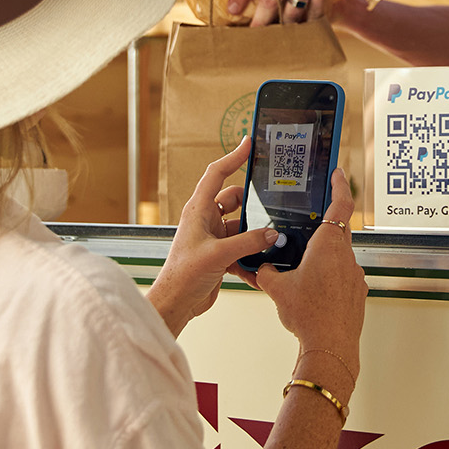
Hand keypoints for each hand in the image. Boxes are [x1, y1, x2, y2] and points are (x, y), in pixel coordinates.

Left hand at [147, 137, 278, 335]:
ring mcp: (214, 237)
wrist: (176, 304)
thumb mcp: (218, 254)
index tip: (249, 144)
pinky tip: (261, 265)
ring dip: (255, 233)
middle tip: (272, 206)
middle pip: (235, 200)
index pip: (217, 174)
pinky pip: (243, 247)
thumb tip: (272, 233)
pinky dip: (252, 254)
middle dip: (253, 204)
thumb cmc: (183, 275)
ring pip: (242, 225)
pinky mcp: (221, 254)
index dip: (233, 157)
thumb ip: (248, 241)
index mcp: (198, 210)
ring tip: (271, 239)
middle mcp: (205, 220)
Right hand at [253, 166, 366, 396]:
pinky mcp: (358, 293)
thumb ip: (266, 273)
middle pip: (340, 230)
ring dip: (325, 257)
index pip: (341, 205)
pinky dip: (330, 277)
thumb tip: (260, 270)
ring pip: (340, 255)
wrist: (330, 348)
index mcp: (328, 246)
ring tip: (304, 269)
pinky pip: (344, 276)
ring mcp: (355, 275)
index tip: (338, 173)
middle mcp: (346, 256)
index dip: (340, 186)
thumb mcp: (277, 290)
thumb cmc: (309, 316)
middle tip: (310, 224)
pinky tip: (315, 292)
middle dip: (325, 226)